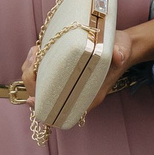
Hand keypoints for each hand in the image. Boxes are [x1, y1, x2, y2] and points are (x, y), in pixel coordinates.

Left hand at [17, 17, 153, 112]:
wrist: (120, 45)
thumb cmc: (121, 49)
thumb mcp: (123, 49)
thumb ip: (121, 53)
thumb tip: (118, 56)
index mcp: (88, 95)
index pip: (62, 109)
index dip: (44, 107)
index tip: (32, 99)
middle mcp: (74, 92)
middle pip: (44, 97)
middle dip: (32, 80)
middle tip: (35, 56)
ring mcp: (66, 83)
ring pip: (39, 86)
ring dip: (30, 71)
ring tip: (35, 51)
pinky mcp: (61, 73)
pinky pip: (41, 76)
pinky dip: (34, 66)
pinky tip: (37, 52)